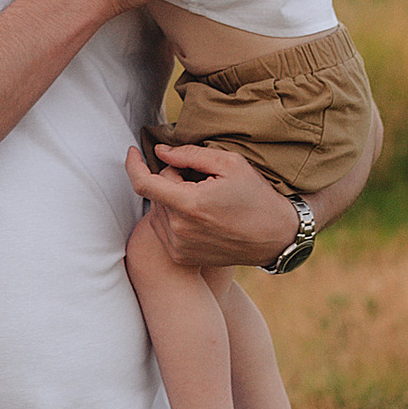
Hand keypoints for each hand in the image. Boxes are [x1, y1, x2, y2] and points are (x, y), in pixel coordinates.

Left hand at [124, 135, 298, 270]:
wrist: (275, 237)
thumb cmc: (255, 196)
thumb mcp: (230, 163)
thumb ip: (189, 154)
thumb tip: (160, 152)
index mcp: (189, 204)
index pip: (143, 183)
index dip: (133, 164)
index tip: (132, 151)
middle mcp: (179, 229)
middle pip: (156, 193)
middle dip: (172, 180)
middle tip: (200, 180)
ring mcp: (179, 247)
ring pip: (157, 211)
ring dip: (171, 200)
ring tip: (202, 200)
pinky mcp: (181, 257)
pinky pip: (163, 229)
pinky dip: (174, 218)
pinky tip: (199, 217)